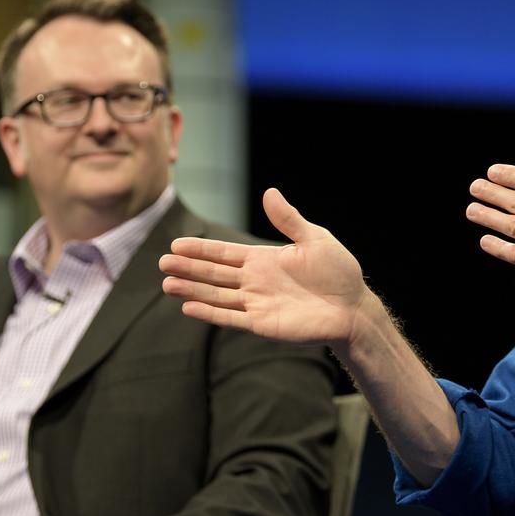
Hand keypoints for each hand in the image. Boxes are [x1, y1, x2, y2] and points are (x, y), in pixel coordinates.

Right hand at [160, 188, 372, 345]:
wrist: (353, 307)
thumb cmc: (338, 272)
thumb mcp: (314, 239)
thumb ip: (288, 220)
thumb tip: (270, 192)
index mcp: (264, 259)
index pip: (224, 253)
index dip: (201, 249)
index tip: (176, 245)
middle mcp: (255, 281)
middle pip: (214, 274)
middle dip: (188, 268)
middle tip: (161, 263)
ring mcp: (257, 303)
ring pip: (216, 295)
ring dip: (192, 290)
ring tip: (167, 284)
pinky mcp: (263, 324)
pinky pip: (231, 318)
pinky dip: (210, 313)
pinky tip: (189, 307)